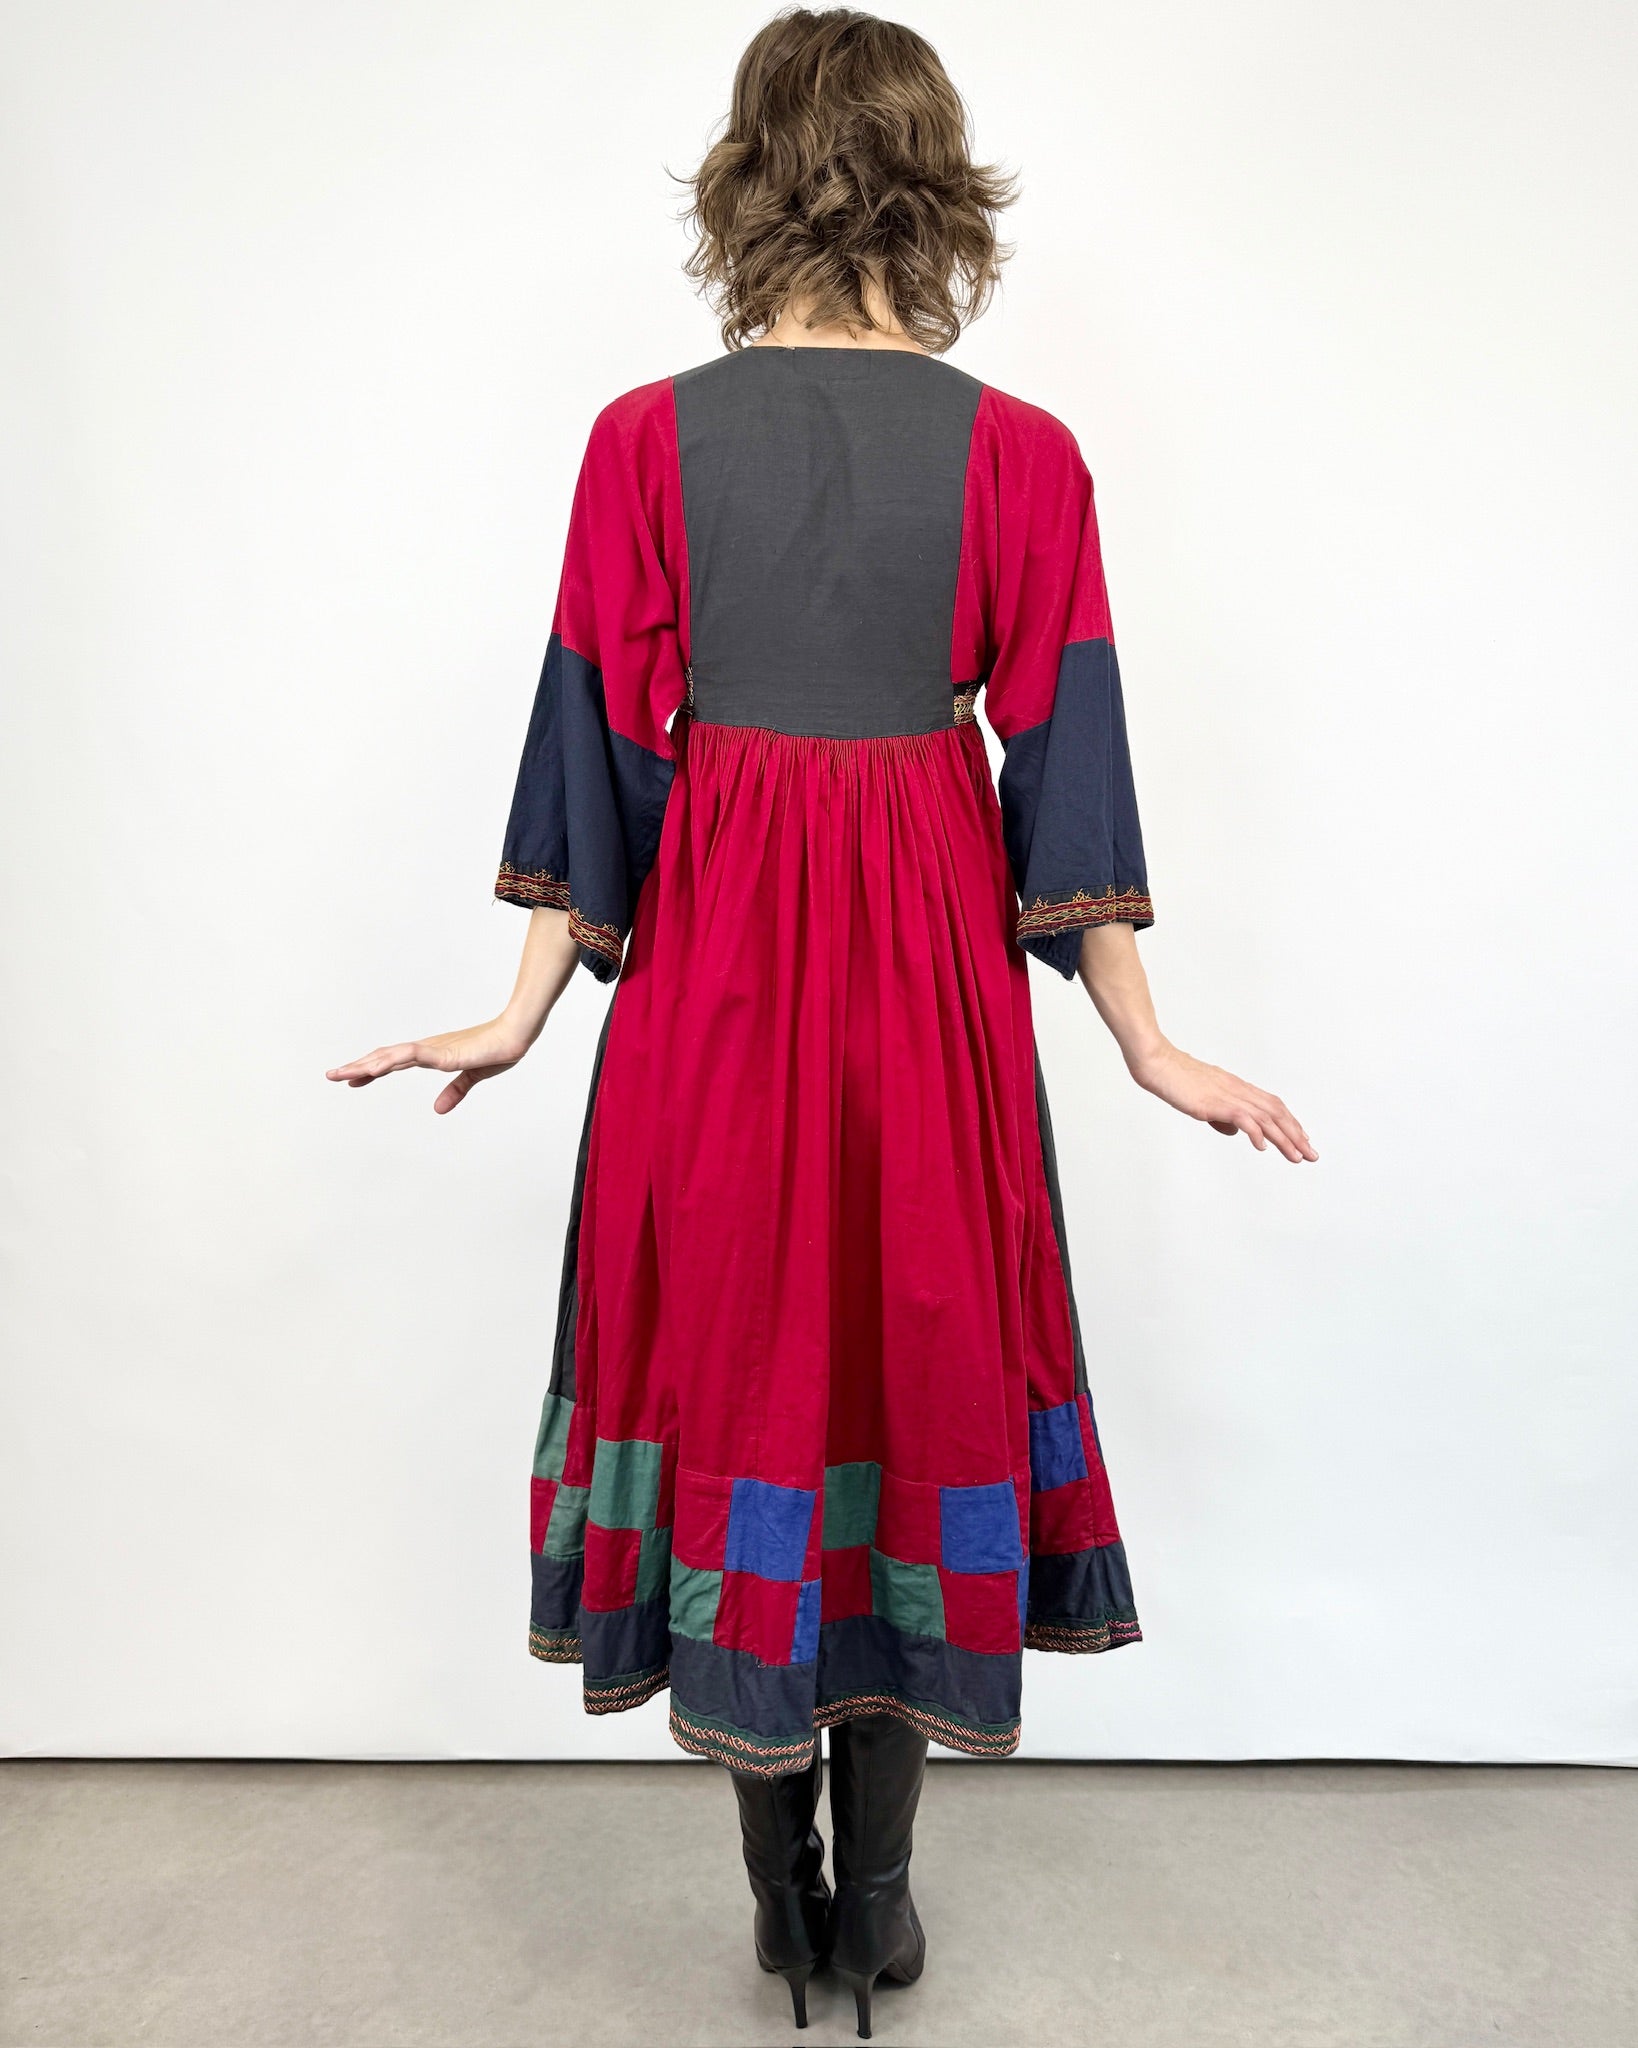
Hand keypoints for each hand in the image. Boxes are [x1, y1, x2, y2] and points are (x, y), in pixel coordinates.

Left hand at [325, 1017, 534, 1114]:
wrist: (516, 1035)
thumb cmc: (497, 1049)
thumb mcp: (472, 1077)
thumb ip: (455, 1091)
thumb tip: (438, 1109)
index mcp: (432, 1055)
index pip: (394, 1062)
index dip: (371, 1070)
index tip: (351, 1079)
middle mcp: (427, 1050)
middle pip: (385, 1058)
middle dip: (358, 1067)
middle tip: (332, 1076)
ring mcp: (435, 1049)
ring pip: (391, 1056)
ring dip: (366, 1064)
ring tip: (343, 1073)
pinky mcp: (445, 1052)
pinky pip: (414, 1055)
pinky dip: (394, 1060)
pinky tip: (377, 1066)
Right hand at [1128, 1042, 1316, 1161]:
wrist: (1157, 1063)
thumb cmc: (1173, 1079)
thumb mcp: (1202, 1100)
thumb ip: (1220, 1114)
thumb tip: (1233, 1131)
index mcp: (1236, 1087)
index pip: (1272, 1104)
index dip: (1290, 1122)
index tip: (1302, 1139)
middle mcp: (1238, 1089)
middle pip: (1276, 1112)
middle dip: (1296, 1134)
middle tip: (1311, 1154)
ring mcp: (1227, 1095)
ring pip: (1265, 1117)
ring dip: (1284, 1138)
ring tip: (1297, 1156)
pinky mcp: (1215, 1102)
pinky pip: (1242, 1118)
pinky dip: (1256, 1132)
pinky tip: (1262, 1147)